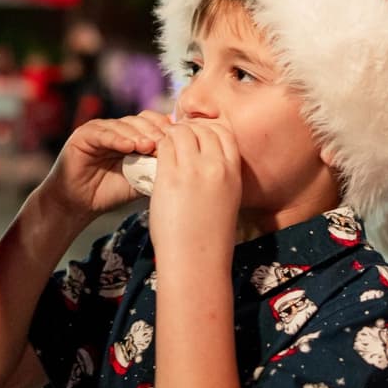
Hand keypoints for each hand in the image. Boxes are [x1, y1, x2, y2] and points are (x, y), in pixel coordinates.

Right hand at [41, 112, 170, 219]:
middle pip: (141, 121)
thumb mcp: (140, 181)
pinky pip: (103, 133)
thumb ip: (156, 170)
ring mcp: (101, 129)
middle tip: (164, 143)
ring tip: (148, 146)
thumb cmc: (110, 192)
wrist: (79, 204)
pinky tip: (127, 147)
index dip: (166, 131)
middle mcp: (118, 129)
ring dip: (137, 134)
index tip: (179, 142)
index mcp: (133, 136)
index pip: (154, 124)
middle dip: (155, 131)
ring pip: (124, 125)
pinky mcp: (84, 135)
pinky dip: (116, 139)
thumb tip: (183, 165)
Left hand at [147, 119, 240, 263]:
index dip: (208, 129)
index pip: (223, 132)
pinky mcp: (169, 177)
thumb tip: (203, 157)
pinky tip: (153, 155)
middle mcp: (216, 166)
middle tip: (176, 140)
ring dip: (171, 136)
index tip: (196, 138)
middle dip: (188, 129)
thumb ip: (220, 175)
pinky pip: (163, 147)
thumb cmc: (210, 235)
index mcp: (234, 171)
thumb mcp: (228, 198)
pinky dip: (158, 146)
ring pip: (180, 132)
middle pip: (202, 128)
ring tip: (164, 146)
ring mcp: (192, 170)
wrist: (195, 259)